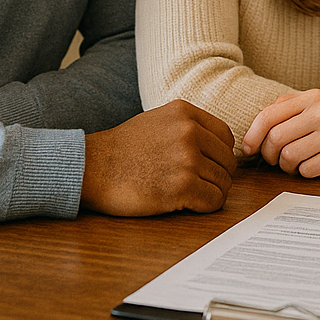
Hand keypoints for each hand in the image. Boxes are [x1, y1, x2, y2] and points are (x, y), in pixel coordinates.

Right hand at [81, 100, 237, 215]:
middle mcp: (189, 132)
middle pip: (227, 162)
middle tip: (197, 185)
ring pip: (223, 182)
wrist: (92, 168)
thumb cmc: (121, 150)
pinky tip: (187, 204)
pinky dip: (205, 206)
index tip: (207, 166)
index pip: (225, 136)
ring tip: (189, 195)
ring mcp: (187, 159)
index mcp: (184, 113)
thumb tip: (216, 145)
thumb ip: (186, 127)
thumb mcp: (156, 121)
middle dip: (216, 176)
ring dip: (210, 192)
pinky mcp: (182, 187)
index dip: (219, 155)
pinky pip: (214, 200)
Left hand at [241, 89, 319, 176]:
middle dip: (269, 154)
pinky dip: (304, 173)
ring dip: (286, 166)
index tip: (249, 148)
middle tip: (274, 160)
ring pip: (289, 156)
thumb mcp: (319, 102)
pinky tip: (313, 166)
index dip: (253, 135)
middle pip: (276, 139)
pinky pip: (308, 170)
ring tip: (295, 164)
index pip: (269, 115)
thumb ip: (289, 108)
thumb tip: (256, 127)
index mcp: (312, 97)